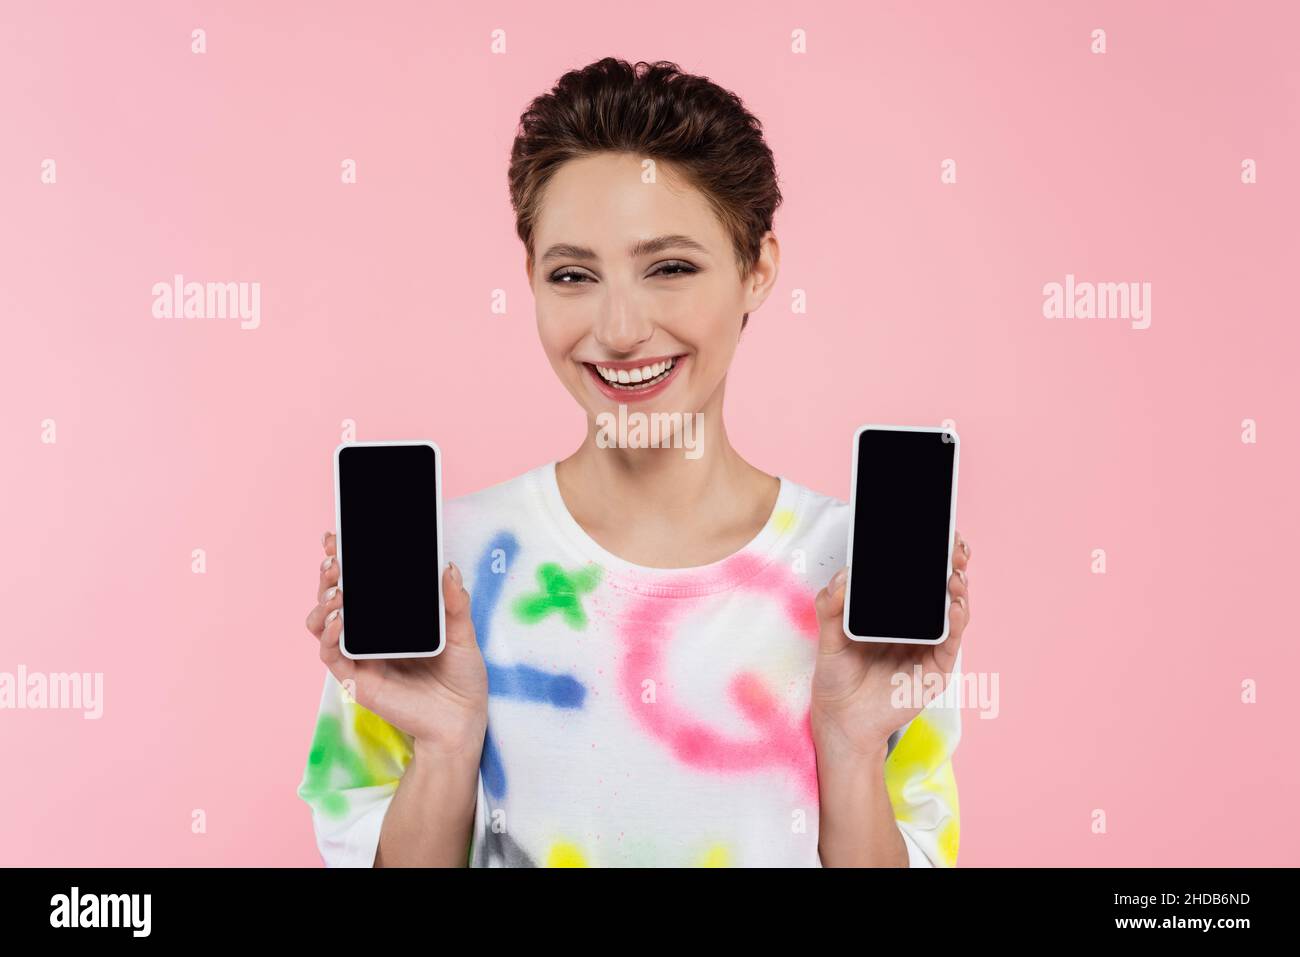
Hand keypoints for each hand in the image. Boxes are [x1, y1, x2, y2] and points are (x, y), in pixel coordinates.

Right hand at [304, 531, 488, 758]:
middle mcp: (369, 634)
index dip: (343, 560)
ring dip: (323, 604)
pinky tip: (340, 620)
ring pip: (322, 624)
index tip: (337, 537)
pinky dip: (330, 635)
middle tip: (334, 559)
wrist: (462, 719)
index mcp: (390, 618)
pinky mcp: (355, 679)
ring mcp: (359, 656)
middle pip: (334, 598)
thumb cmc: (461, 677)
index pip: (360, 584)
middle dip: (328, 575)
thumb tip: (448, 567)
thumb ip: (455, 602)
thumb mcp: (463, 633)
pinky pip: (331, 655)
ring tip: (338, 592)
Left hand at [810, 529, 971, 757]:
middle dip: (951, 563)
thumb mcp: (828, 636)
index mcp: (891, 611)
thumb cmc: (837, 675)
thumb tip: (844, 577)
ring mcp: (929, 644)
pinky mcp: (936, 668)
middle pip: (940, 587)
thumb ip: (831, 607)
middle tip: (954, 545)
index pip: (915, 576)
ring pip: (952, 610)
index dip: (927, 553)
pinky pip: (951, 640)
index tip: (934, 530)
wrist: (842, 719)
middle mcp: (915, 623)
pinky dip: (957, 621)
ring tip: (956, 572)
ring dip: (957, 589)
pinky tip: (955, 605)